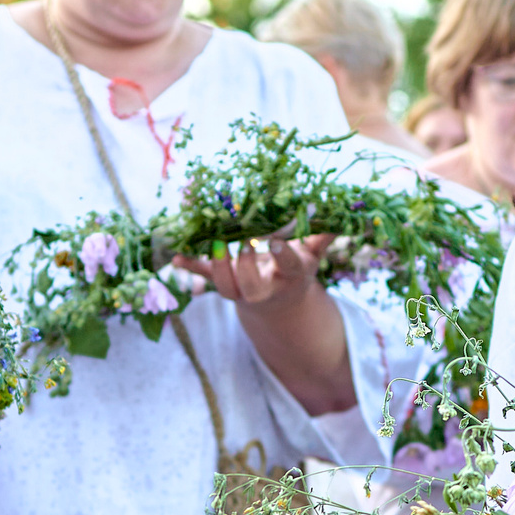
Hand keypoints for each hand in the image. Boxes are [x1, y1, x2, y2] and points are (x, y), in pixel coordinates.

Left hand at [170, 232, 355, 416]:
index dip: (282, 255)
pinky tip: (175, 257)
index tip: (276, 240)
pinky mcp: (222, 285)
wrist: (275, 302)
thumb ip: (322, 235)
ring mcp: (239, 289)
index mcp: (289, 277)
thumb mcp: (311, 256)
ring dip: (216, 265)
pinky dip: (189, 268)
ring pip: (224, 285)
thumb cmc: (294, 270)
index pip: (288, 266)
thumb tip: (340, 212)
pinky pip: (203, 278)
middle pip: (251, 283)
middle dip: (245, 263)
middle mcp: (263, 288)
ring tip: (213, 242)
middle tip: (241, 240)